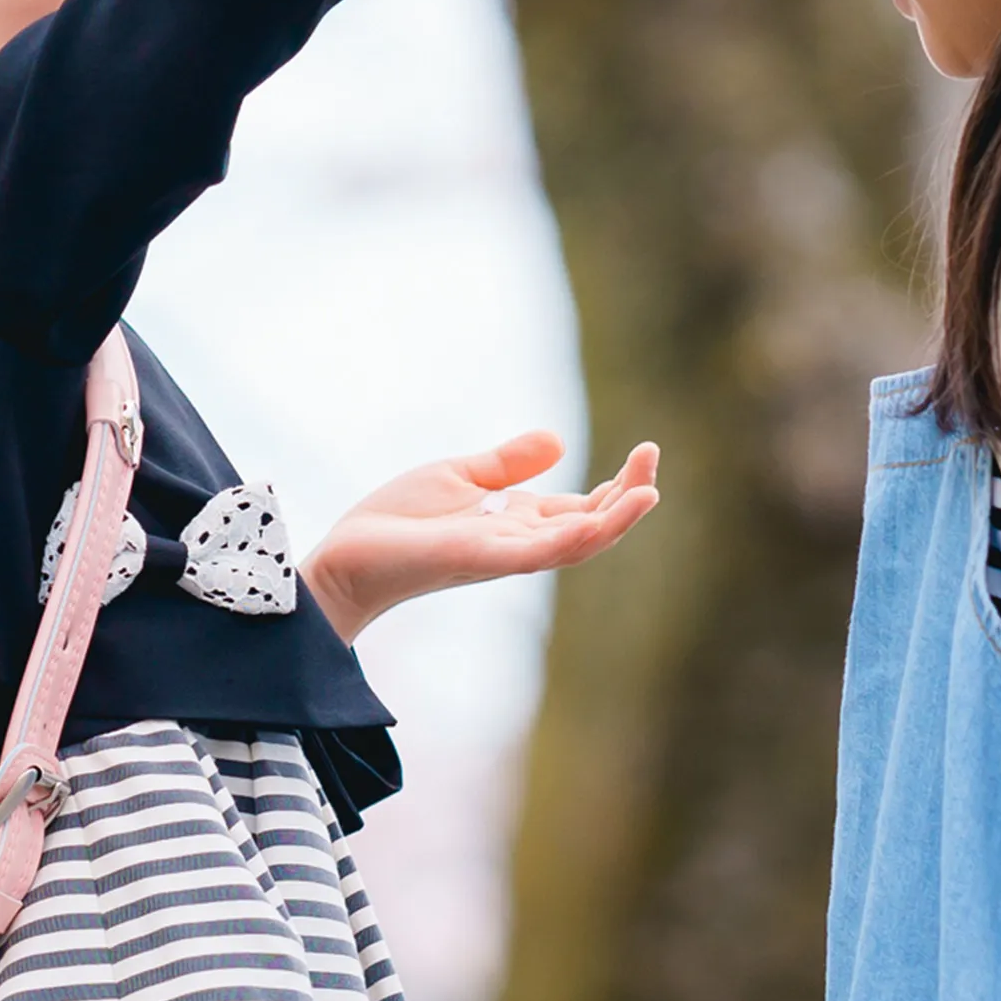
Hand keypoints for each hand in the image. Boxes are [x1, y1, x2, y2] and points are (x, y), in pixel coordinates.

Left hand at [301, 434, 659, 642]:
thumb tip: (560, 440)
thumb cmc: (396, 524)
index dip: (620, 486)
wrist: (348, 556)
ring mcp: (505, 555)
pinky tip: (597, 517)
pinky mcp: (482, 559)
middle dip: (628, 497)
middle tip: (652, 459)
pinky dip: (571, 537)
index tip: (646, 453)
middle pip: (592, 526)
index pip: (585, 509)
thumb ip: (507, 463)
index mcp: (518, 524)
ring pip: (577, 545)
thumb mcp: (459, 476)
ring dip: (615, 521)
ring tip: (648, 492)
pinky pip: (538, 553)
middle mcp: (520, 544)